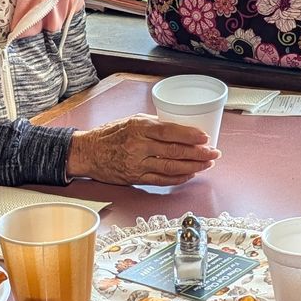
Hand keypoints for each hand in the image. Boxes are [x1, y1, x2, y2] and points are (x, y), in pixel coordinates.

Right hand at [66, 115, 218, 186]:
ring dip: (193, 167)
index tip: (205, 138)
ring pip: (171, 168)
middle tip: (214, 153)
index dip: (190, 135)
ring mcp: (137, 164)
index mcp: (139, 127)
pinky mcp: (135, 178)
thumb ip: (154, 124)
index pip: (170, 131)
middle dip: (198, 153)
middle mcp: (138, 146)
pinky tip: (190, 175)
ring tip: (207, 164)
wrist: (87, 152)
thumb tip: (179, 128)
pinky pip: (161, 180)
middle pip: (174, 151)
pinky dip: (178, 179)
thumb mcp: (131, 120)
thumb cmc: (109, 134)